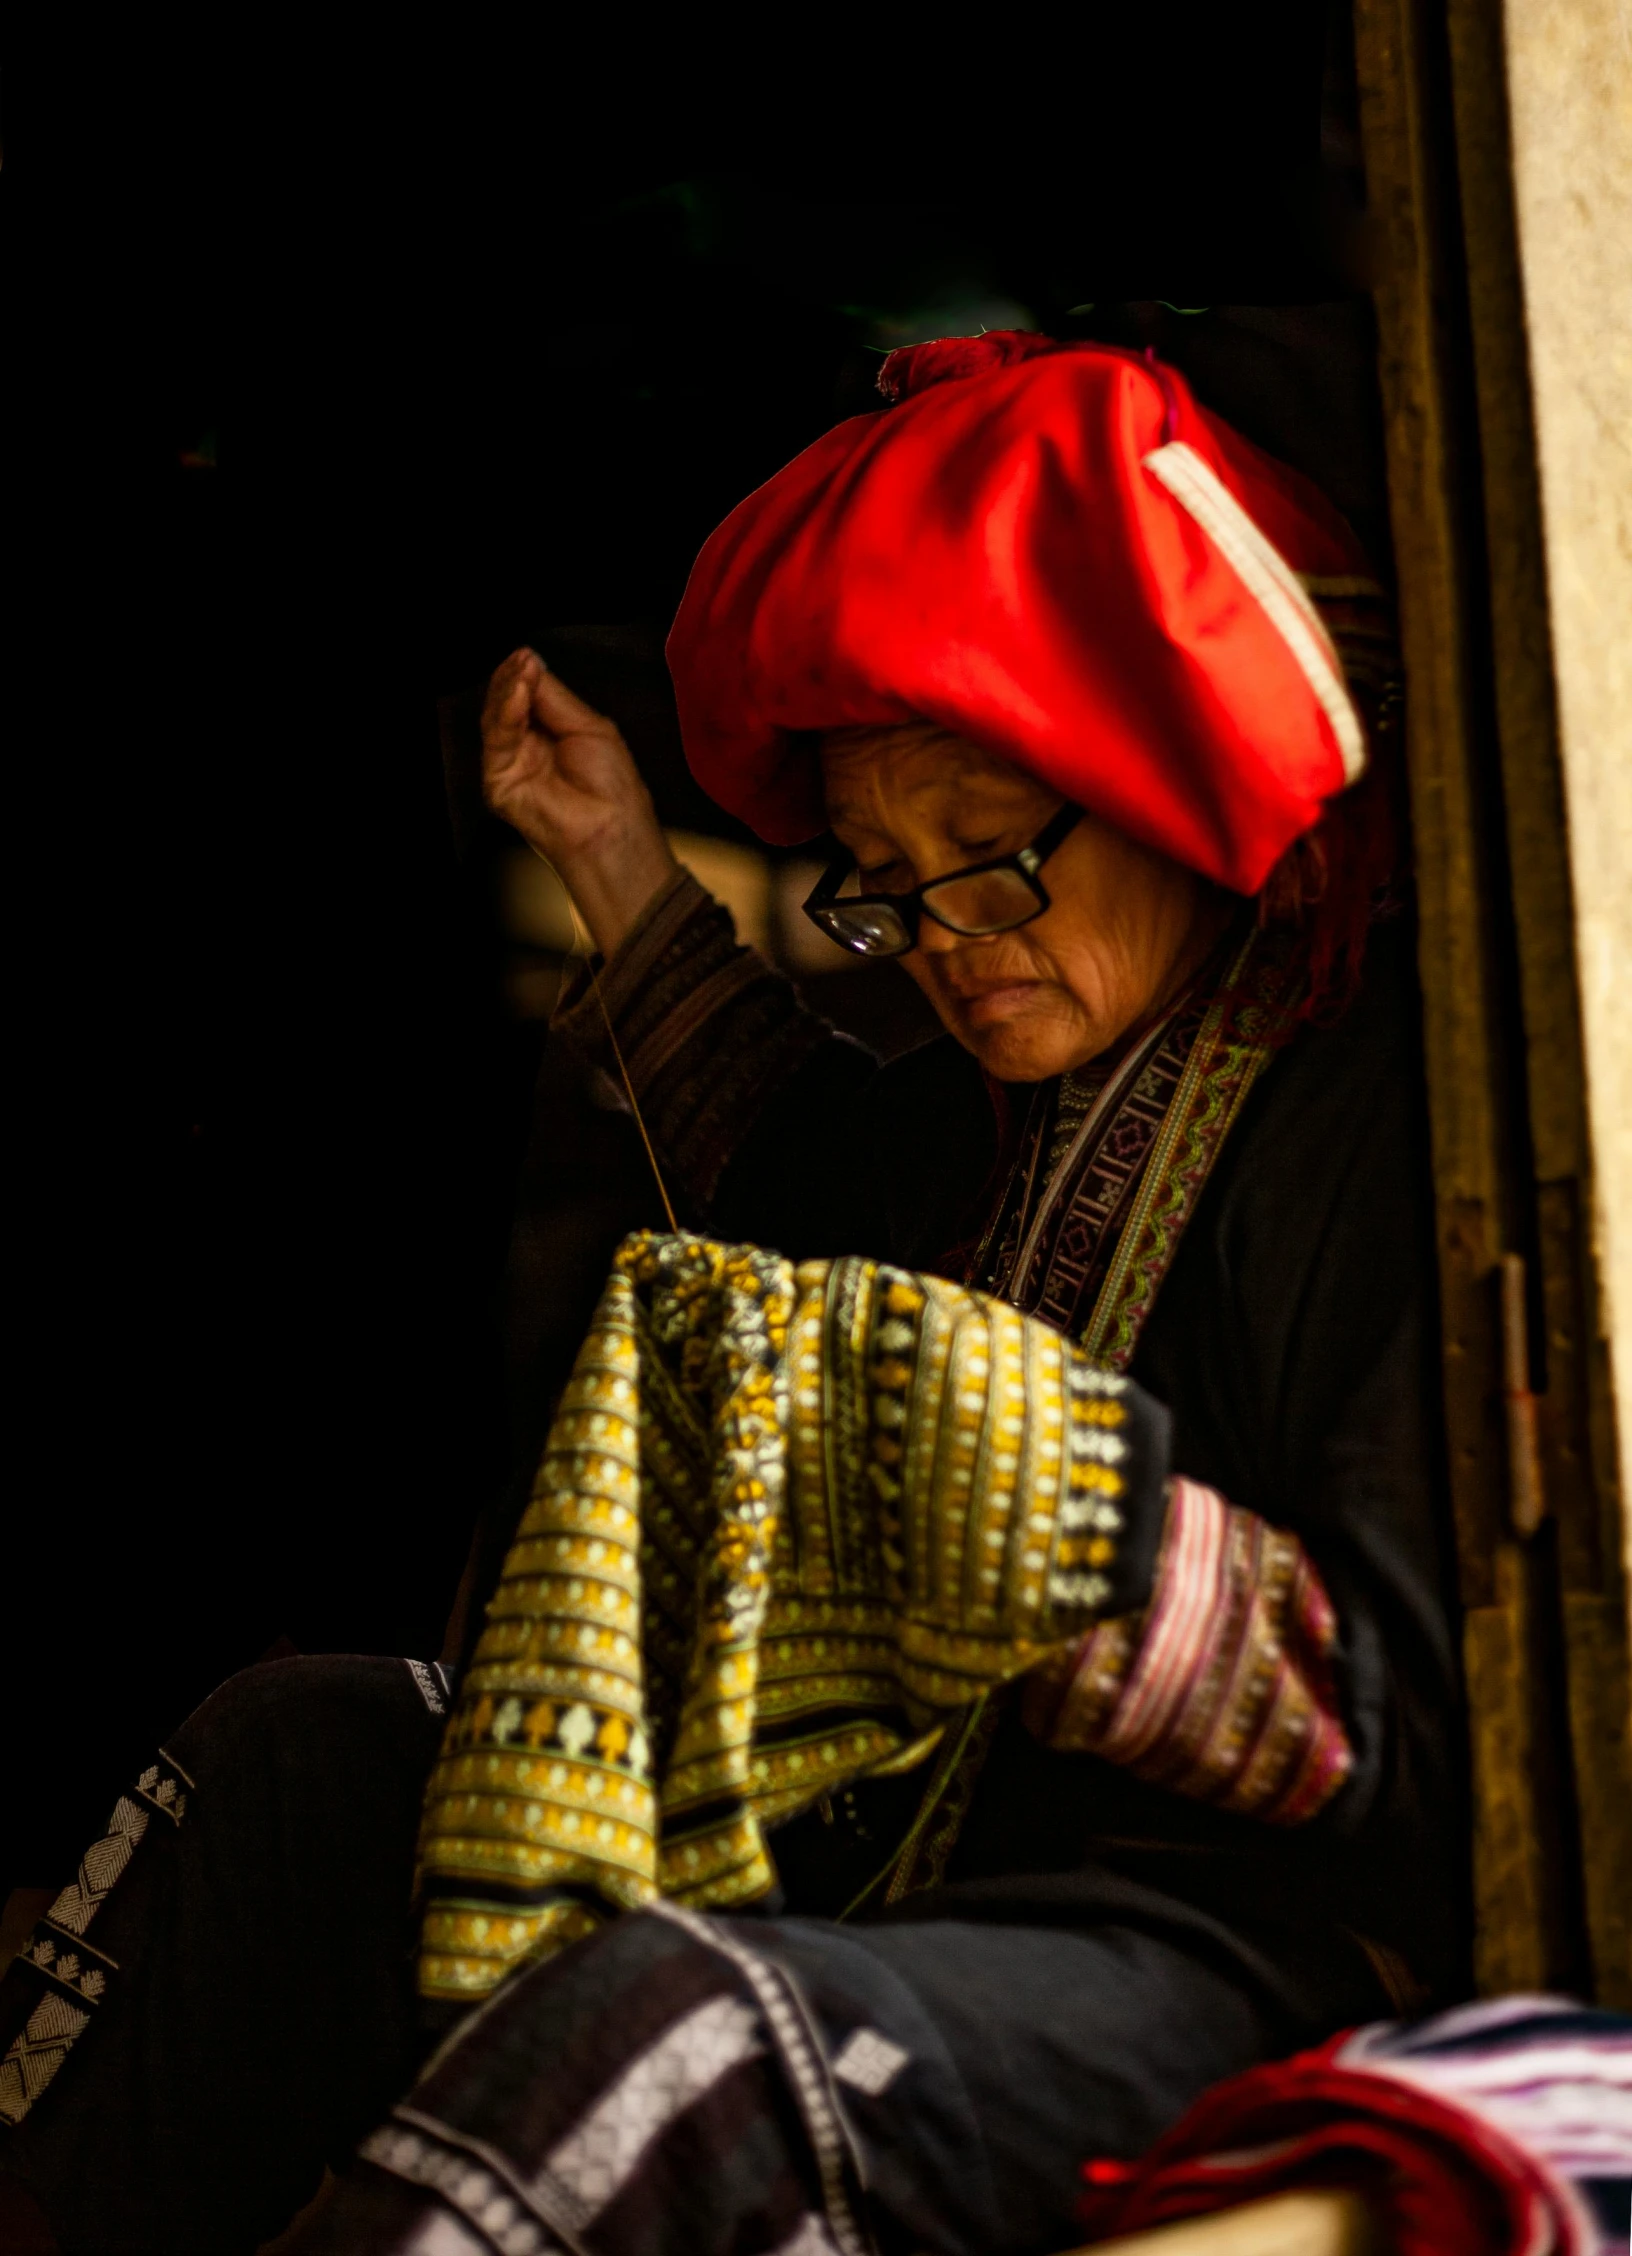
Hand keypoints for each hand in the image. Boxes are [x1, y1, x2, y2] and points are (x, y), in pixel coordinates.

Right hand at [481, 648, 677, 955]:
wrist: (613, 829)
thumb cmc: (612, 788)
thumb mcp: (588, 726)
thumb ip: (554, 696)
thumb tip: (530, 662)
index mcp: (549, 731)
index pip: (528, 693)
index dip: (526, 673)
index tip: (528, 656)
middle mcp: (526, 746)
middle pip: (507, 702)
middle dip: (513, 678)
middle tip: (523, 661)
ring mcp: (510, 764)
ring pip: (496, 717)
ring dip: (508, 691)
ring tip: (521, 673)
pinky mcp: (498, 783)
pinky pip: (496, 742)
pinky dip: (505, 714)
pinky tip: (516, 696)